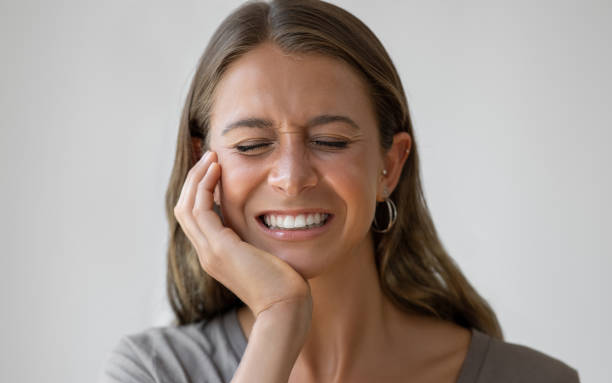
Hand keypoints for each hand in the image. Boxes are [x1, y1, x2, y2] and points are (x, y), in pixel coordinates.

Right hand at [173, 151, 311, 317]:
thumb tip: (269, 221)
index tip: (213, 169)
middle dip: (193, 180)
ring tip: (211, 157)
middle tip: (207, 156)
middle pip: (184, 209)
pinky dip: (205, 187)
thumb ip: (257, 239)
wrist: (286, 308)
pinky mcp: (220, 248)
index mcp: (215, 255)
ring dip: (197, 178)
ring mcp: (209, 252)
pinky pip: (201, 209)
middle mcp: (206, 253)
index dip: (200, 191)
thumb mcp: (266, 256)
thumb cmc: (284, 285)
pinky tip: (218, 170)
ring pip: (187, 206)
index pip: (196, 218)